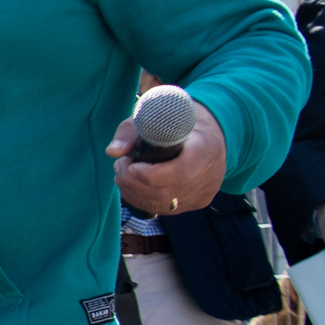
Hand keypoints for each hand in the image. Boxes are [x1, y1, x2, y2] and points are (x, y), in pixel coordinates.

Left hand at [108, 101, 227, 219]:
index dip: (151, 175)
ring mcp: (205, 191)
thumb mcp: (153, 116)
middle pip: (168, 191)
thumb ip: (130, 131)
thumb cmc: (176, 121)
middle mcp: (211, 173)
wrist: (207, 132)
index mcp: (206, 147)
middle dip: (134, 183)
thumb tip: (113, 152)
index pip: (181, 172)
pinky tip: (132, 186)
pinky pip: (167, 209)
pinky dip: (143, 200)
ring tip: (122, 174)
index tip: (130, 165)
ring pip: (164, 203)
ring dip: (135, 193)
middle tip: (119, 166)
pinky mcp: (198, 202)